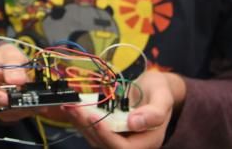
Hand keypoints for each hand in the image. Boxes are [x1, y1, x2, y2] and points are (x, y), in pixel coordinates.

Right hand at [0, 43, 47, 123]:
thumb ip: (13, 63)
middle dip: (13, 104)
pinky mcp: (4, 111)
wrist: (7, 62)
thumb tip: (18, 81)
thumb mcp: (9, 53)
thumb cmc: (4, 56)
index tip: (7, 97)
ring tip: (37, 100)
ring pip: (6, 114)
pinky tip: (37, 104)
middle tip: (30, 98)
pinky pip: (14, 115)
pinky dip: (27, 110)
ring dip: (23, 108)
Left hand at [64, 70, 181, 147]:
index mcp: (148, 140)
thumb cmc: (160, 91)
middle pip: (106, 144)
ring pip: (96, 138)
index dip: (107, 136)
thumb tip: (134, 123)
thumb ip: (154, 112)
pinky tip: (71, 108)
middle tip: (74, 108)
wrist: (155, 88)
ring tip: (69, 106)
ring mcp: (119, 137)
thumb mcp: (163, 97)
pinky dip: (80, 120)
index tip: (93, 117)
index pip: (124, 148)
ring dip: (80, 124)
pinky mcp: (109, 130)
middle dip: (88, 127)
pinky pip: (93, 130)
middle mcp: (132, 143)